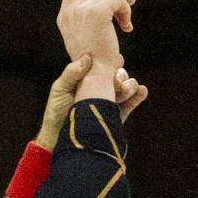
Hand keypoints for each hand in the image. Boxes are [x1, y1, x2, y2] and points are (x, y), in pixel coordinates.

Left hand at [34, 58, 149, 149]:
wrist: (59, 140)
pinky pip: (129, 105)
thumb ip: (72, 73)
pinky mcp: (115, 117)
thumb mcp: (60, 89)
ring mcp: (108, 103)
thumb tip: (88, 57)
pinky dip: (137, 97)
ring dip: (130, 85)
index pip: (102, 68)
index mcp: (87, 81)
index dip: (110, 62)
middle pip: (116, 77)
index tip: (116, 59)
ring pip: (125, 90)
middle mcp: (99, 90)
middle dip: (120, 75)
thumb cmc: (56, 113)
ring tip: (129, 86)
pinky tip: (142, 90)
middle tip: (117, 78)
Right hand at [57, 0, 134, 71]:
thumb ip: (95, 19)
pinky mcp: (96, 12)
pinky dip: (126, 11)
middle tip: (130, 5)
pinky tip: (127, 27)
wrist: (96, 75)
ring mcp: (82, 10)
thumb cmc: (97, 64)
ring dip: (123, 8)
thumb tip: (120, 2)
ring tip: (127, 26)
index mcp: (65, 17)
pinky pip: (118, 0)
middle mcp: (70, 11)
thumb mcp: (89, 38)